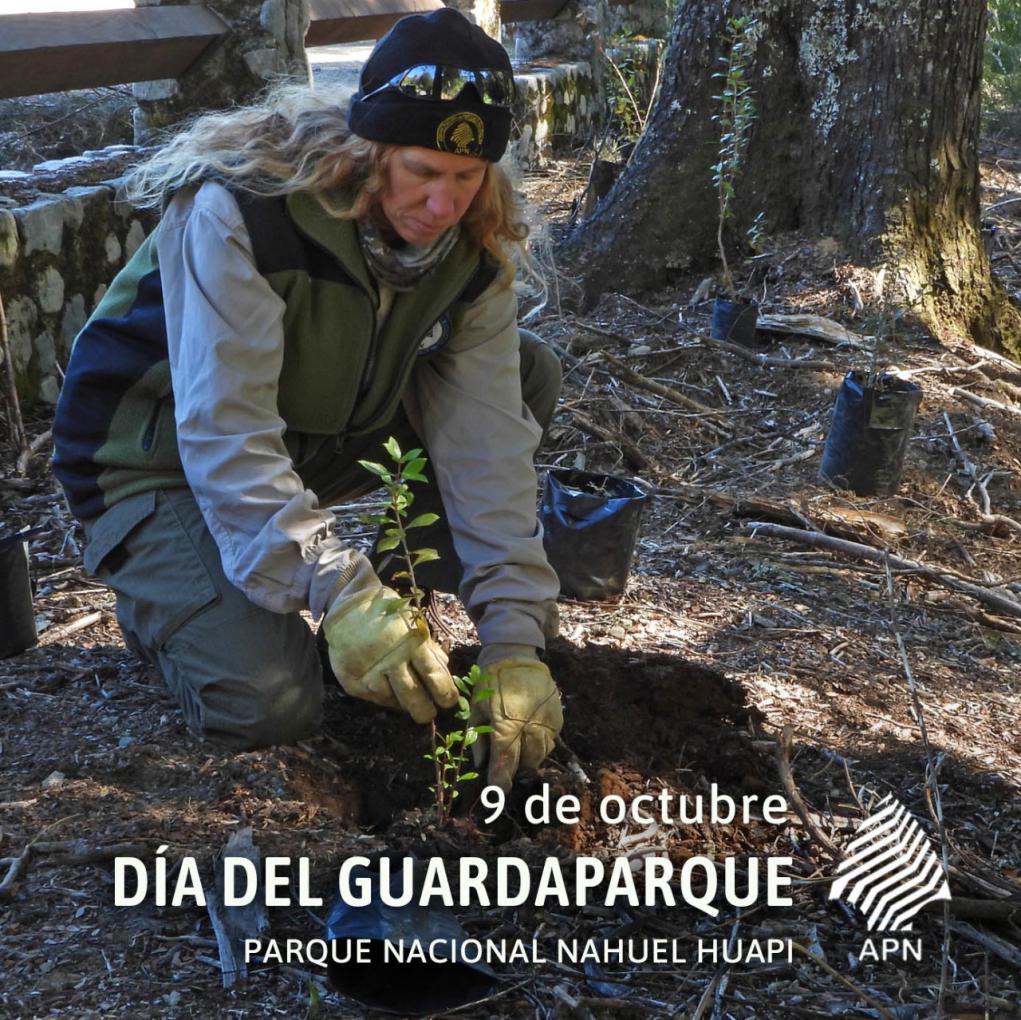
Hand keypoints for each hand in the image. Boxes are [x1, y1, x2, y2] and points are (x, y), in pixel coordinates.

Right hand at [322, 587, 456, 721]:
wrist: (346, 608)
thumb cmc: (386, 613)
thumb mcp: (413, 623)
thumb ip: (428, 647)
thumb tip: (443, 670)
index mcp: (411, 643)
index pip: (434, 676)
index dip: (445, 693)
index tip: (449, 702)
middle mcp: (390, 660)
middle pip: (414, 697)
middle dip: (425, 710)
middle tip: (430, 714)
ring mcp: (369, 673)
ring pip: (393, 701)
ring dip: (403, 703)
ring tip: (408, 701)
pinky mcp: (353, 682)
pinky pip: (374, 699)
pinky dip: (385, 698)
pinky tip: (389, 692)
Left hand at [470, 657, 562, 790]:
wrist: (516, 655)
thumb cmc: (491, 682)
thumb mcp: (477, 708)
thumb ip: (479, 738)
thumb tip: (481, 765)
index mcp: (506, 726)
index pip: (505, 763)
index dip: (500, 782)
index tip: (496, 795)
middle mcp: (530, 727)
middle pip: (526, 762)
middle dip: (515, 768)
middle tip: (506, 765)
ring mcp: (547, 722)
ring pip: (541, 754)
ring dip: (529, 758)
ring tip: (519, 751)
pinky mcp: (557, 717)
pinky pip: (550, 741)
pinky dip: (540, 744)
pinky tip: (530, 737)